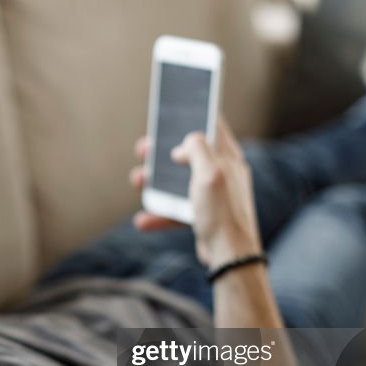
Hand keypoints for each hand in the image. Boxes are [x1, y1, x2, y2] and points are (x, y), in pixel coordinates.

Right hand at [129, 117, 261, 265]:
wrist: (229, 256)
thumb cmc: (223, 212)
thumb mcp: (210, 172)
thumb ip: (197, 148)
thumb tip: (184, 145)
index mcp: (228, 157)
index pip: (213, 126)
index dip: (195, 114)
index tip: (177, 108)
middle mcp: (222, 173)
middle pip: (189, 153)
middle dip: (162, 151)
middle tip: (143, 148)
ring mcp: (212, 194)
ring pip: (178, 180)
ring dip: (155, 181)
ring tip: (137, 180)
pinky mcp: (203, 214)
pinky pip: (177, 209)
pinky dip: (159, 213)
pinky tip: (142, 219)